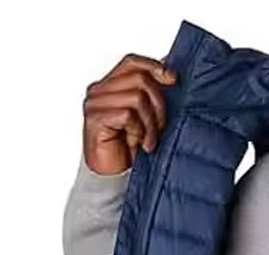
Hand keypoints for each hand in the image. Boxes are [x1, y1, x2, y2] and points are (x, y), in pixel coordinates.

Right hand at [81, 52, 177, 174]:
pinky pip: (128, 115)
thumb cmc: (130, 150)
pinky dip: (139, 131)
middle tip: (161, 127)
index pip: (132, 62)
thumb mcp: (146, 118)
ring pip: (137, 97)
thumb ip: (151, 96)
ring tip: (148, 141)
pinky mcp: (95, 118)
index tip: (173, 79)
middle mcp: (100, 90)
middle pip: (140, 78)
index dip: (154, 66)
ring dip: (150, 123)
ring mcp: (95, 103)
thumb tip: (172, 75)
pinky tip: (138, 145)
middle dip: (159, 104)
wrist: (114, 178)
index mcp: (111, 86)